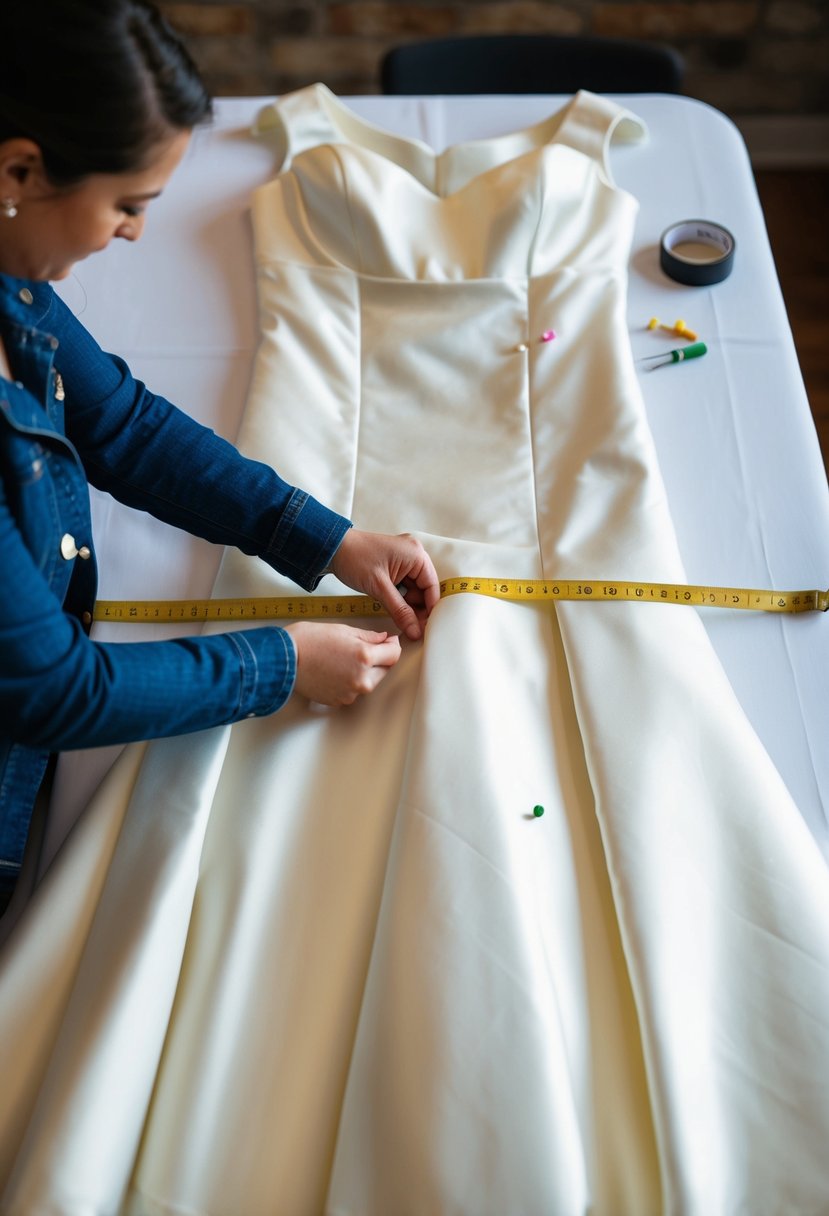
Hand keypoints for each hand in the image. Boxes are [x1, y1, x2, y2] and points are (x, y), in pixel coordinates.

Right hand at [284, 621, 401, 706]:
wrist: (284, 659)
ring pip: (370, 681)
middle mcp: (361, 679)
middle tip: (362, 648)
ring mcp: (351, 693)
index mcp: (364, 657)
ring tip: (344, 659)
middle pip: (385, 669)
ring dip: (366, 671)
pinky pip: (354, 690)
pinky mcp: (340, 701)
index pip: (394, 654)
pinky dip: (351, 681)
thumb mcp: (343, 630)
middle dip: (380, 658)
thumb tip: (384, 639)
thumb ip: (369, 636)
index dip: (392, 645)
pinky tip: (336, 670)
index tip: (388, 641)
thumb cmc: (309, 641)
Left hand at [329, 530, 439, 640]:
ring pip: (414, 588)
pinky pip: (404, 583)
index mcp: (415, 554)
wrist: (332, 548)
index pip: (431, 586)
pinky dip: (400, 596)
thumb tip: (415, 630)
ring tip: (401, 619)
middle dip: (417, 607)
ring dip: (407, 603)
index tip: (424, 627)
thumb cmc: (354, 559)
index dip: (429, 608)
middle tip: (412, 628)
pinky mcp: (395, 563)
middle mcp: (414, 553)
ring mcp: (404, 557)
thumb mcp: (379, 588)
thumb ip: (400, 611)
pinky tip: (394, 607)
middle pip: (424, 588)